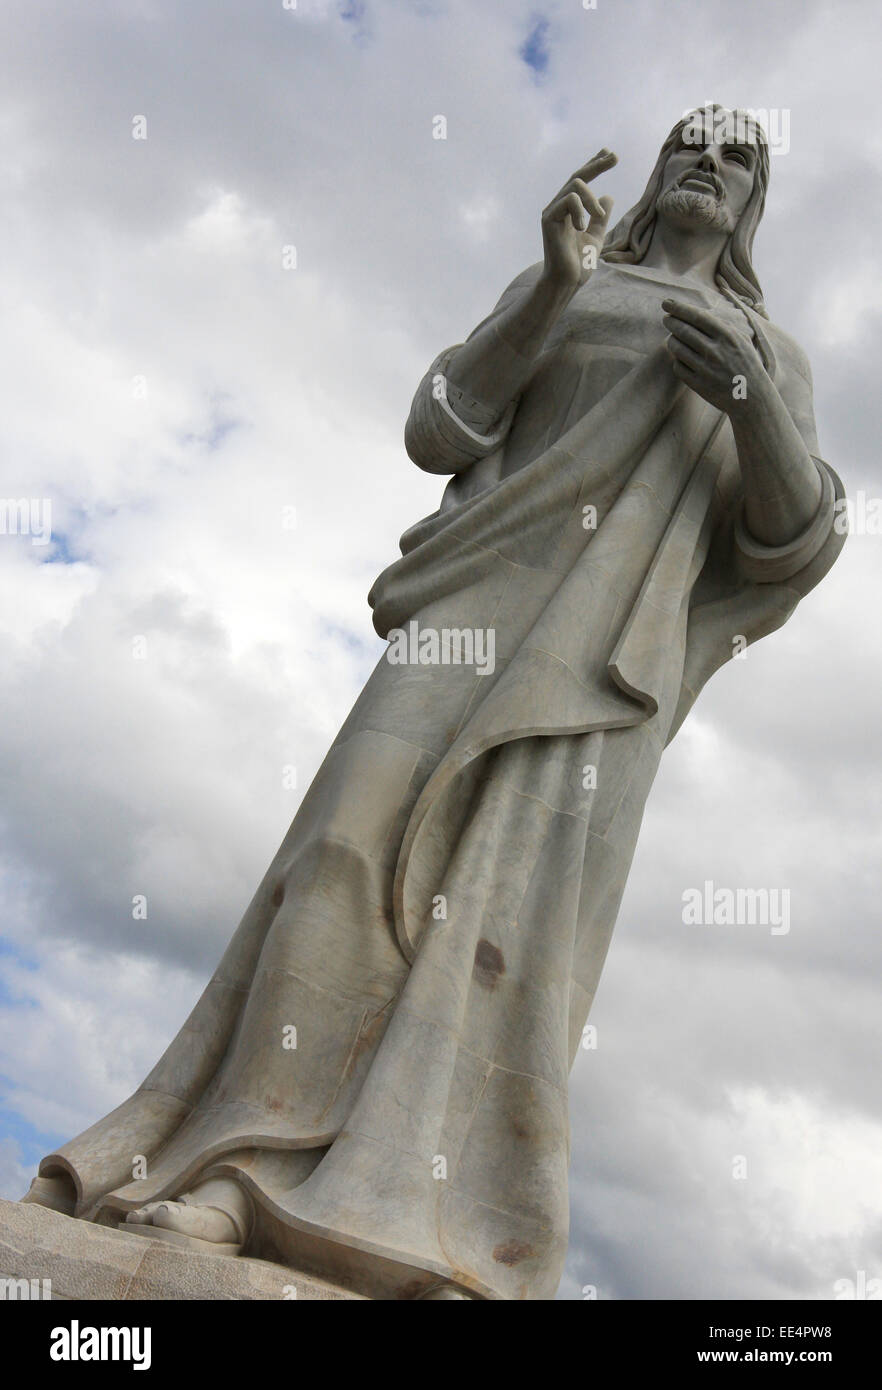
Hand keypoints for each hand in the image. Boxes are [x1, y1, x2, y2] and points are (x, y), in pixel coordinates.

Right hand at [541, 150, 616, 291]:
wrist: (567, 281)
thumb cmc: (578, 263)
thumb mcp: (596, 235)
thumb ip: (600, 217)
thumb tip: (607, 196)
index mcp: (569, 210)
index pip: (581, 181)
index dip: (595, 165)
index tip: (610, 154)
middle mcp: (558, 207)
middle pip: (577, 176)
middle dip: (597, 165)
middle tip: (615, 157)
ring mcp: (552, 212)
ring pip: (575, 186)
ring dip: (590, 199)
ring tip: (597, 216)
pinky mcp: (548, 219)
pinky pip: (568, 200)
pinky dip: (580, 210)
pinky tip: (582, 227)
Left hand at [661, 298, 769, 413]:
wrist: (752, 396)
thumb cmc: (745, 363)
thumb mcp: (740, 340)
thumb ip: (721, 326)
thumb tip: (694, 314)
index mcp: (728, 336)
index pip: (697, 316)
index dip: (679, 308)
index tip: (666, 303)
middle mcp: (716, 351)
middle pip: (683, 330)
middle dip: (671, 322)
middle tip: (666, 318)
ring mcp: (706, 369)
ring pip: (677, 348)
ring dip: (671, 340)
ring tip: (673, 338)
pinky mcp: (699, 385)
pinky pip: (678, 367)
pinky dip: (676, 360)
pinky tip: (681, 358)